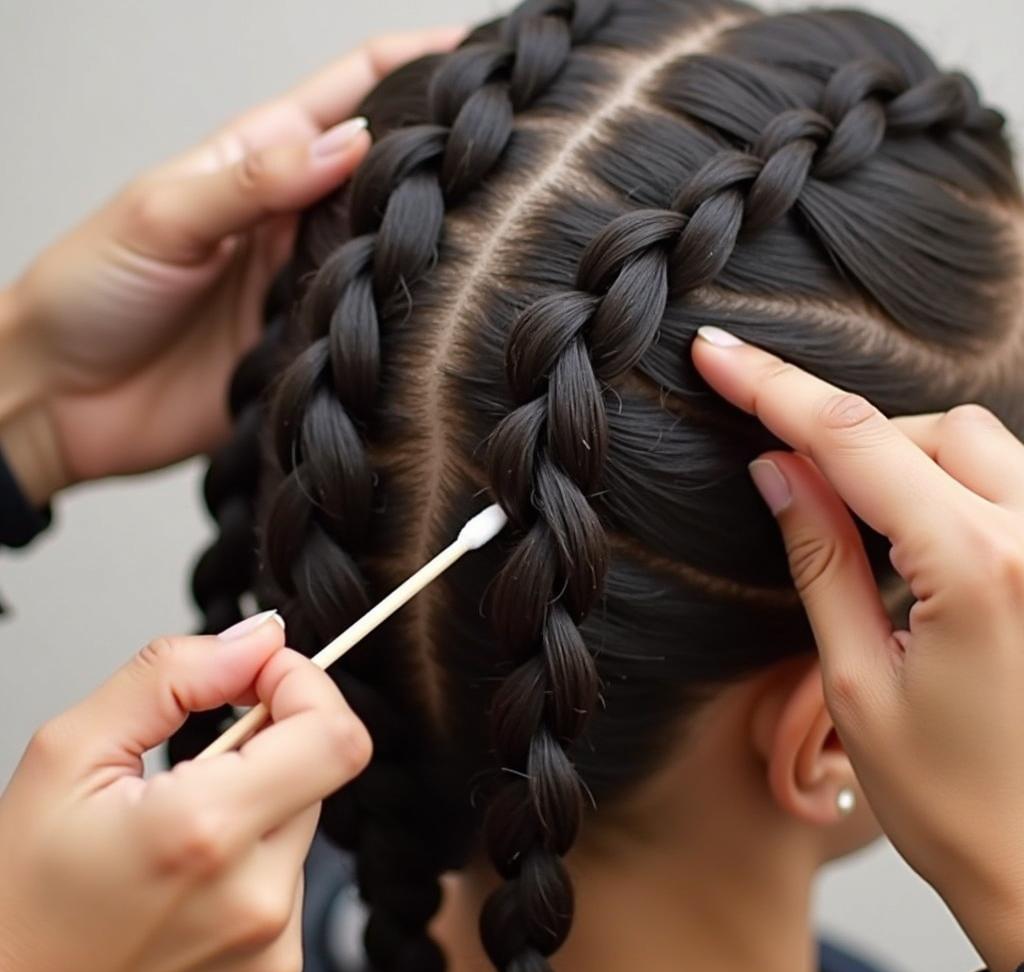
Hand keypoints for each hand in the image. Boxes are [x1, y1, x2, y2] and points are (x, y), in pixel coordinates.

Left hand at [0, 28, 462, 504]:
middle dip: (447, 159)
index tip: (485, 57)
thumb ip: (255, 180)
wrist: (62, 401)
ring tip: (501, 236)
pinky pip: (370, 332)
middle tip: (515, 157)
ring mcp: (308, 286)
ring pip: (391, 255)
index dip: (419, 65)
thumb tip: (350, 144)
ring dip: (436, 246)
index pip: (355, 94)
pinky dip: (404, 325)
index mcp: (261, 161)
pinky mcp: (310, 349)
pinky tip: (441, 321)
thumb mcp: (163, 214)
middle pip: (388, 176)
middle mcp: (295, 220)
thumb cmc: (89, 291)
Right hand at [0, 612, 370, 971]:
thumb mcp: (67, 757)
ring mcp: (269, 953)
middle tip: (196, 764)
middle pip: (320, 773)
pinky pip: (288, 889)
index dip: (306, 686)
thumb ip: (171, 676)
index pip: (335, 734)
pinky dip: (250, 868)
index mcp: (205, 834)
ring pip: (302, 829)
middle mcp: (254, 903)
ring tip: (175, 840)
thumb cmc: (15, 905)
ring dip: (257, 808)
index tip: (260, 677)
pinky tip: (185, 891)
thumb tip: (256, 638)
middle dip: (271, 744)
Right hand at [693, 326, 1023, 971]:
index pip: (852, 443)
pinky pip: (1015, 488)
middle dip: (857, 445)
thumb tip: (777, 469)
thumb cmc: (952, 803)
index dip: (773, 389)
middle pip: (933, 429)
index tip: (718, 353)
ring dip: (913, 467)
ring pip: (983, 446)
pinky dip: (958, 494)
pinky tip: (932, 560)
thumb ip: (819, 559)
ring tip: (880, 547)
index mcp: (976, 570)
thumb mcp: (857, 683)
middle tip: (806, 501)